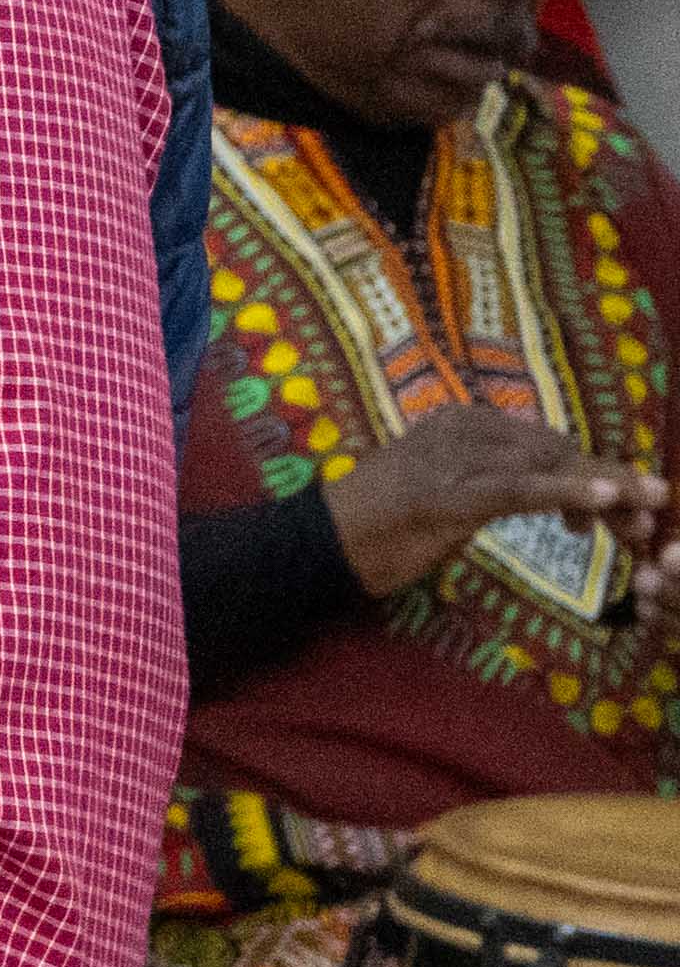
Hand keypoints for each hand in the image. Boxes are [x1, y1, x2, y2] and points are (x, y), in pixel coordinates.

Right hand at [333, 406, 679, 597]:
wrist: (319, 545)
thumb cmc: (380, 526)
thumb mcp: (449, 493)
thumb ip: (494, 481)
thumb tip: (549, 488)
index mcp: (462, 421)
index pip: (548, 440)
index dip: (596, 469)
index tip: (632, 503)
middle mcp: (462, 428)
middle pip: (557, 448)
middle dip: (611, 481)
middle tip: (651, 515)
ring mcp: (452, 458)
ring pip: (547, 465)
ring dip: (604, 490)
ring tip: (645, 510)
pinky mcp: (448, 494)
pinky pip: (520, 489)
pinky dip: (566, 493)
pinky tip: (604, 500)